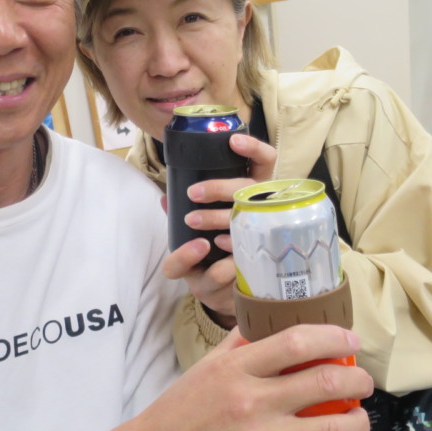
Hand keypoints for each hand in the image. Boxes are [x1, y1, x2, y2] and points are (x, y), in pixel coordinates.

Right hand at [126, 325, 372, 430]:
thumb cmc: (180, 409)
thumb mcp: (207, 366)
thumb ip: (241, 345)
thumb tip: (271, 320)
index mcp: (236, 368)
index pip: (296, 342)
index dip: (334, 338)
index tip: (351, 341)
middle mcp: (248, 401)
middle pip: (324, 383)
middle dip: (357, 380)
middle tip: (363, 382)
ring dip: (357, 424)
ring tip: (358, 419)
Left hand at [162, 135, 276, 325]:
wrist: (225, 290)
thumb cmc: (214, 246)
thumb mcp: (199, 226)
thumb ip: (184, 212)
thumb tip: (165, 198)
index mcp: (254, 190)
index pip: (265, 161)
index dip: (253, 148)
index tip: (233, 140)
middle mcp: (265, 207)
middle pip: (251, 188)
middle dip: (221, 188)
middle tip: (193, 194)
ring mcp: (267, 232)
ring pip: (248, 217)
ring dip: (218, 217)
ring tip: (192, 221)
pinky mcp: (263, 259)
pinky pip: (251, 247)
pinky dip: (231, 245)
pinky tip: (216, 245)